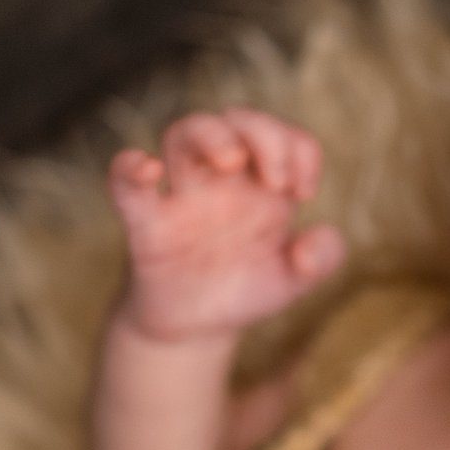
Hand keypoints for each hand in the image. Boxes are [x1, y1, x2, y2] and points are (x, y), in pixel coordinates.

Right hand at [108, 107, 343, 341]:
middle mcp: (223, 180)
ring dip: (211, 135)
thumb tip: (309, 246)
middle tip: (278, 182)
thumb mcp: (295, 280)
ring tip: (230, 161)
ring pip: (183, 133)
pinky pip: (126, 185)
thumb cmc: (243, 289)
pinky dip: (129, 168)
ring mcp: (182, 196)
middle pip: (236, 120)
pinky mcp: (146, 224)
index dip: (300, 149)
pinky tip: (148, 168)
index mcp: (262, 185)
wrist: (194, 328)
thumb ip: (322, 258)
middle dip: (263, 133)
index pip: (285, 136)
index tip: (303, 193)